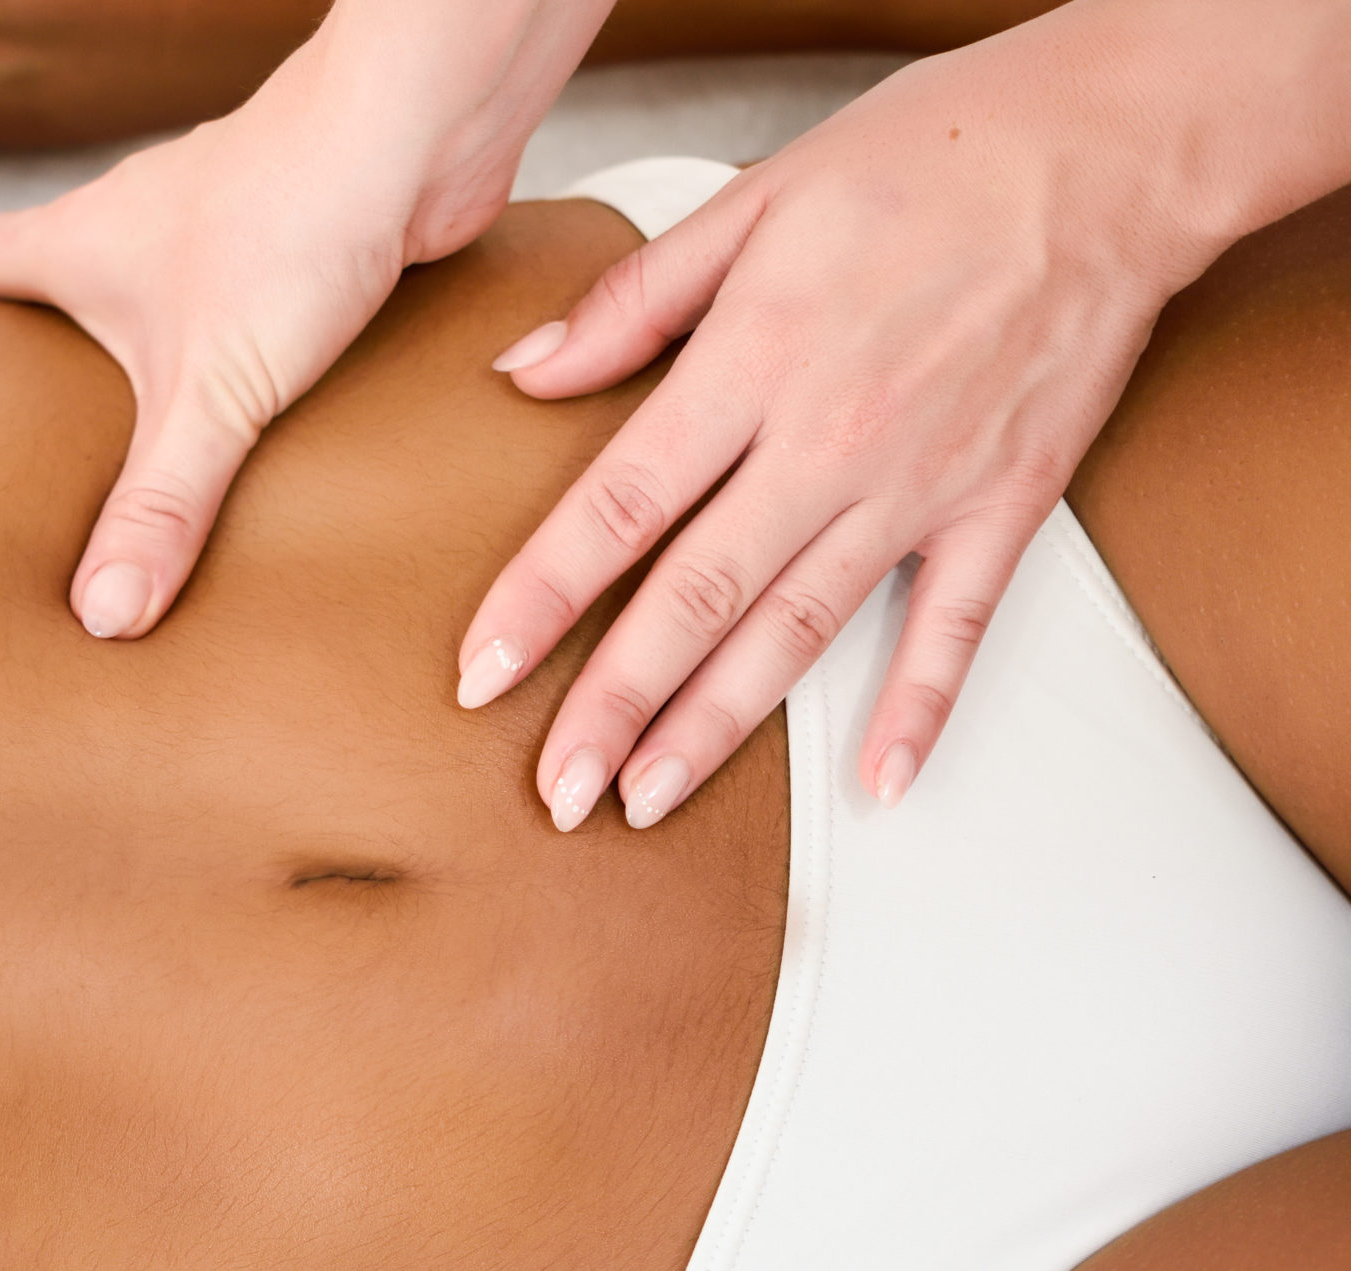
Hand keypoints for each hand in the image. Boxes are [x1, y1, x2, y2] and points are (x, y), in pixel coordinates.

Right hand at [0, 0, 614, 639]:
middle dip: (7, 362)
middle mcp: (129, 233)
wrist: (420, 130)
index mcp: (74, 245)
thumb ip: (161, 502)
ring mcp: (209, 242)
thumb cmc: (295, 213)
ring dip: (118, 375)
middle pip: (37, 290)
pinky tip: (236, 439)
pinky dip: (213, 379)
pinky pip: (226, 330)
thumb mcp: (211, 389)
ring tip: (101, 463)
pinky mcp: (286, 260)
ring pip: (136, 313)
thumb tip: (103, 615)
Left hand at [456, 0, 1333, 828]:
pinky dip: (919, 709)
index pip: (618, 507)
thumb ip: (632, 301)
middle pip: (696, 600)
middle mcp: (830, 442)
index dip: (539, 599)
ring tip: (647, 801)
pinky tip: (876, 782)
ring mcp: (920, 485)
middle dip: (614, 706)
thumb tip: (524, 370)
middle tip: (557, 792)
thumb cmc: (930, 157)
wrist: (1112, 148)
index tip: (480, 674)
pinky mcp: (1004, 505)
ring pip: (798, 632)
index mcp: (753, 364)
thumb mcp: (754, 199)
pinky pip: (954, 629)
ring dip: (717, 727)